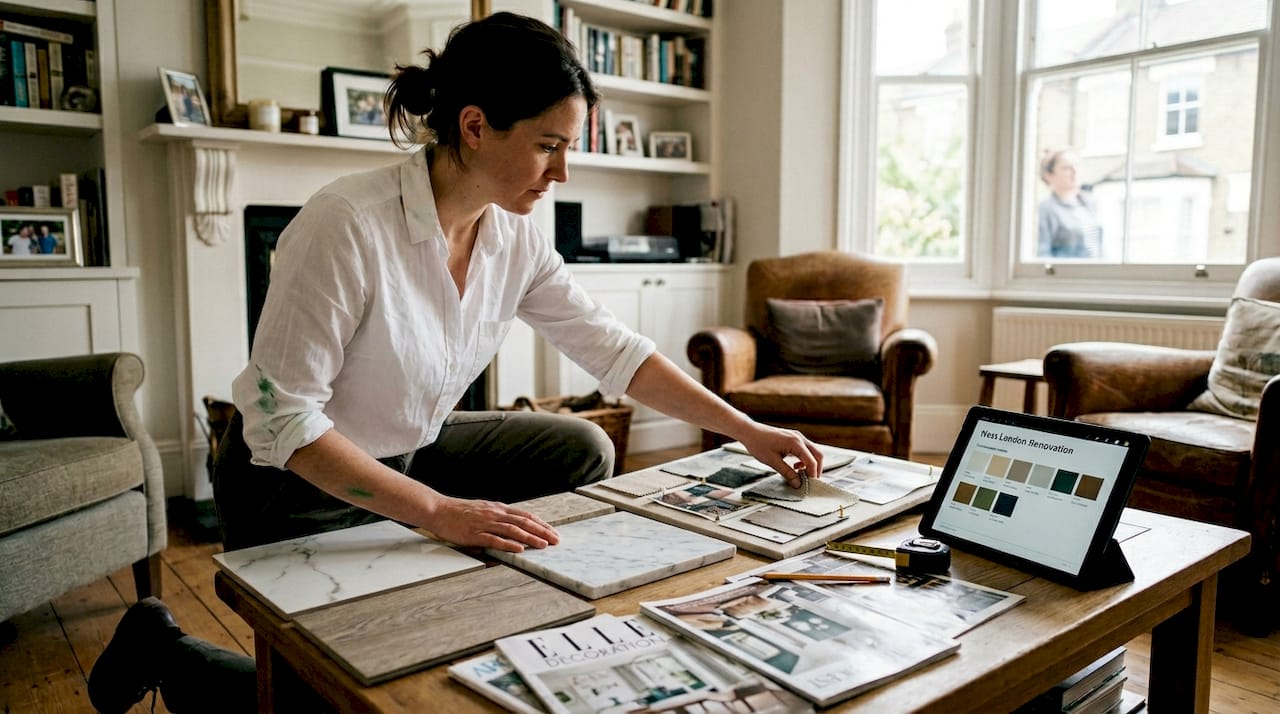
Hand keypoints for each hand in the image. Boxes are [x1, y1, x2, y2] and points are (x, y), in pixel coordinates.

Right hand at [428, 496, 559, 552]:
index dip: (541, 524)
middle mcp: (495, 514)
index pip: (525, 515)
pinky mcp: (475, 534)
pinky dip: (508, 544)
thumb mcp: (484, 509)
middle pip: (523, 522)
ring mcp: (485, 524)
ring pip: (512, 530)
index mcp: (498, 508)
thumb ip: (499, 516)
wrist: (439, 510)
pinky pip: (494, 540)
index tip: (553, 532)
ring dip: (530, 538)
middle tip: (556, 540)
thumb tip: (515, 523)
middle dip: (542, 531)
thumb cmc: (460, 511)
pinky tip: (519, 549)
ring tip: (543, 545)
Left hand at [735, 424, 822, 488]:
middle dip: (816, 470)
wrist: (750, 432)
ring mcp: (797, 437)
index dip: (812, 474)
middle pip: (817, 455)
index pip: (811, 461)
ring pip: (812, 452)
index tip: (810, 485)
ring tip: (801, 475)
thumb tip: (798, 484)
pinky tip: (795, 467)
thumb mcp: (773, 461)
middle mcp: (799, 438)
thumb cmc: (758, 444)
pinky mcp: (793, 438)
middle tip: (810, 482)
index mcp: (795, 443)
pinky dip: (804, 460)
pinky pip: (805, 450)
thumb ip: (787, 473)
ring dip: (810, 464)